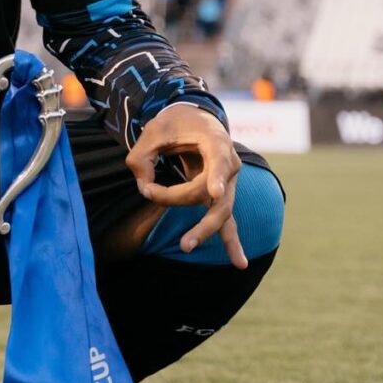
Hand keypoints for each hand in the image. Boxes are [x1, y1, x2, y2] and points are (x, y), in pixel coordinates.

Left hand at [125, 102, 245, 267]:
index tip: (215, 192)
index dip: (217, 177)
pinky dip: (232, 241)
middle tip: (154, 198)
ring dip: (204, 230)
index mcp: (216, 141)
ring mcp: (228, 183)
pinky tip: (240, 263)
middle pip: (213, 193)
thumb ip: (143, 156)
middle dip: (183, 201)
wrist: (196, 119)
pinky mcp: (221, 196)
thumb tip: (143, 186)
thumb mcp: (153, 130)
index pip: (219, 160)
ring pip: (221, 211)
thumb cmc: (176, 122)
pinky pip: (228, 221)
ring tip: (184, 246)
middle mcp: (228, 164)